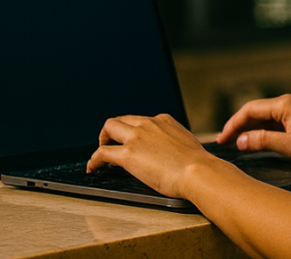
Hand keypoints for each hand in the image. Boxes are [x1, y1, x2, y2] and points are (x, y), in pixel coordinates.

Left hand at [86, 113, 216, 197]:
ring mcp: (136, 137)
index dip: (132, 130)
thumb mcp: (187, 144)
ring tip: (100, 153)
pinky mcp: (127, 154)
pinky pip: (102, 153)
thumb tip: (173, 153)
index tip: (131, 139)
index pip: (141, 120)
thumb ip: (175, 143)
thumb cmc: (197, 164)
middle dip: (113, 131)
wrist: (197, 171)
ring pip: (109, 128)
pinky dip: (94, 159)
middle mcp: (148, 124)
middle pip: (121, 120)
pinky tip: (94, 167)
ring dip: (102, 139)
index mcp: (164, 120)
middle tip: (111, 143)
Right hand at [216, 94, 290, 163]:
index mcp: (284, 105)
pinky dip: (264, 132)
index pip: (249, 110)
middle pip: (256, 112)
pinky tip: (260, 143)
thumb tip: (240, 141)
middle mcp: (289, 103)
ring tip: (238, 145)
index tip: (222, 140)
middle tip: (225, 144)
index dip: (232, 125)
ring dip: (251, 130)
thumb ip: (263, 142)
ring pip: (266, 118)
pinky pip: (277, 123)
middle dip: (239, 127)